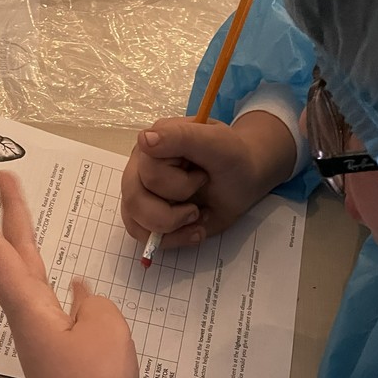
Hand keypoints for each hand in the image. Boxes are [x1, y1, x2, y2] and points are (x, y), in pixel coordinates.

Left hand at [0, 172, 138, 377]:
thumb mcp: (105, 326)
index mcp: (30, 306)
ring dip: (22, 242)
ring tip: (20, 211)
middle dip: (4, 215)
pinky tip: (65, 279)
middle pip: (9, 256)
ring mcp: (41, 335)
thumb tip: (78, 295)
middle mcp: (27, 316)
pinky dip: (51, 279)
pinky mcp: (57, 351)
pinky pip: (48, 302)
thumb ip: (92, 302)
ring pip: (26, 276)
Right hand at [120, 111, 296, 249]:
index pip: (148, 172)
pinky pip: (144, 237)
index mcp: (153, 145)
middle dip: (172, 213)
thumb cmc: (232, 159)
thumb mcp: (217, 143)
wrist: (242, 181)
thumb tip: (145, 140)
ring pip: (137, 222)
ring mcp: (140, 194)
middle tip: (197, 206)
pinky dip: (173, 240)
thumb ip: (182, 137)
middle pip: (136, 201)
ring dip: (173, 228)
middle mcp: (139, 168)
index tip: (202, 176)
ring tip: (196, 216)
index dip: (178, 184)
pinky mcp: (145, 217)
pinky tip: (192, 230)